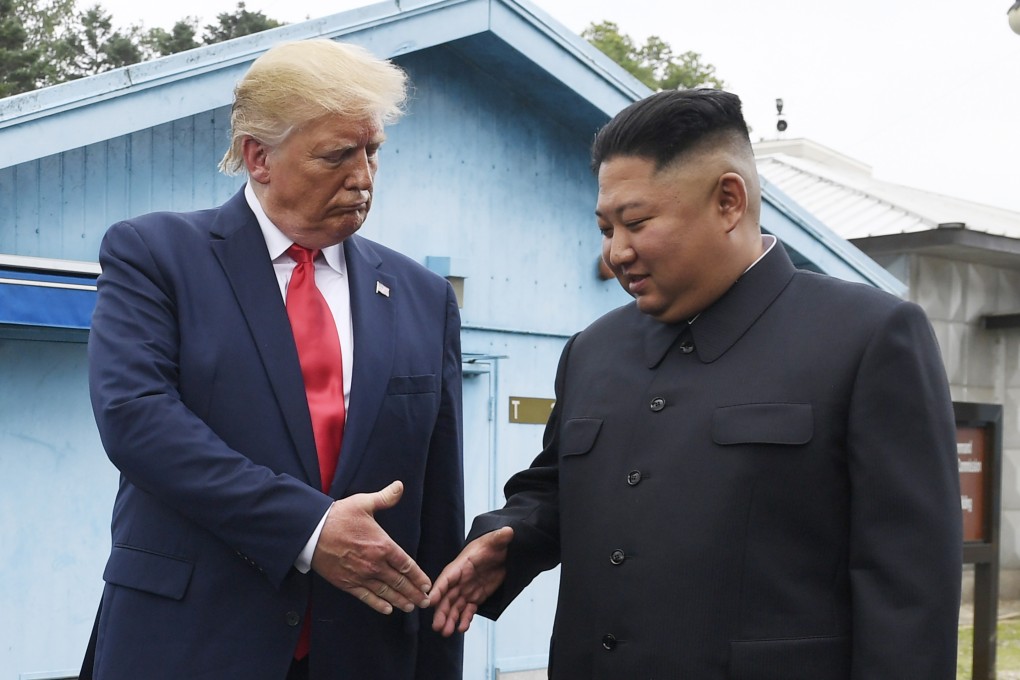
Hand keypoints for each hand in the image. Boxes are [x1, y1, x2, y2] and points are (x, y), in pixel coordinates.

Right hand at [311, 480, 430, 614]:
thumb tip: (400, 486)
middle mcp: (375, 564)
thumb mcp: (363, 502)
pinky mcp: (347, 583)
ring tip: (411, 607)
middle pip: (399, 582)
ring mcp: (361, 575)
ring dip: (400, 601)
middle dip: (414, 593)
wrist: (311, 532)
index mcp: (383, 545)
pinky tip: (387, 609)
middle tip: (424, 601)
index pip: (407, 565)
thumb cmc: (338, 516)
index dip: (419, 577)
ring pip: (386, 593)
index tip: (427, 585)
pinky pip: (366, 597)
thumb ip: (385, 497)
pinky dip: (378, 604)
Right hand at [430, 526, 513, 635]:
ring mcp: (467, 589)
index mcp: (461, 565)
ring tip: (447, 632)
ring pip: (455, 606)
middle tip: (437, 626)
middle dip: (441, 612)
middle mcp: (461, 579)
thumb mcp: (496, 540)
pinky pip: (467, 609)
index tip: (430, 601)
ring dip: (450, 619)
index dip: (438, 589)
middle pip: (447, 597)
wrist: (502, 553)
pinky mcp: (476, 596)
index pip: (447, 578)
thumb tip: (509, 531)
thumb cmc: (494, 545)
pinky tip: (462, 628)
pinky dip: (464, 619)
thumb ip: (500, 538)